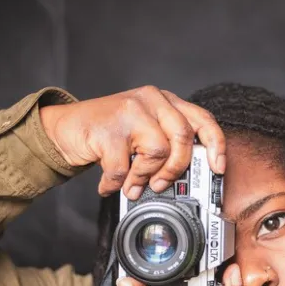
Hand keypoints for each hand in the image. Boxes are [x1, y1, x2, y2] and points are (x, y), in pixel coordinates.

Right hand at [39, 85, 225, 198]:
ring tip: (131, 185)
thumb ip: (165, 144)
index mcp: (164, 101)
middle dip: (175, 169)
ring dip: (144, 177)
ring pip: (157, 151)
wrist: (66, 128)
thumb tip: (187, 178)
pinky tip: (108, 184)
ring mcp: (128, 111)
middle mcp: (150, 100)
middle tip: (160, 184)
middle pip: (182, 137)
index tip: (218, 168)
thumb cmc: (107, 133)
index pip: (201, 118)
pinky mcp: (107, 129)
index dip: (215, 145)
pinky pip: (123, 168)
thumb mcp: (142, 131)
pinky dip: (115, 183)